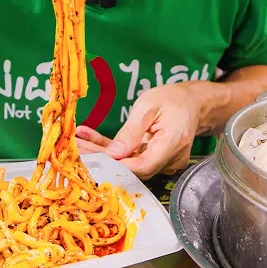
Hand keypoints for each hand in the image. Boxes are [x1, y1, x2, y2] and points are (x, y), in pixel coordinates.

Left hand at [75, 83, 202, 178]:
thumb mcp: (149, 106)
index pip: (142, 166)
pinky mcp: (154, 160)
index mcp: (172, 144)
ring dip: (102, 153)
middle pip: (132, 168)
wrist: (192, 103)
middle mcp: (169, 159)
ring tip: (77, 141)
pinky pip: (130, 157)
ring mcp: (162, 162)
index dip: (116, 166)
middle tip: (74, 149)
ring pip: (128, 163)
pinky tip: (88, 138)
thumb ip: (132, 131)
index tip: (91, 158)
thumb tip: (115, 154)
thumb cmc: (173, 100)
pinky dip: (110, 149)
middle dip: (102, 159)